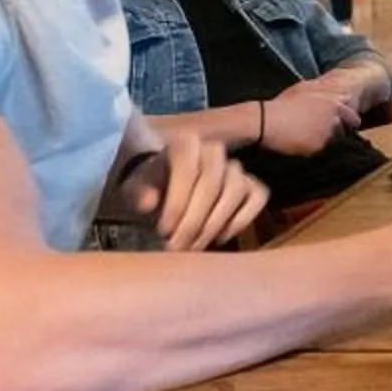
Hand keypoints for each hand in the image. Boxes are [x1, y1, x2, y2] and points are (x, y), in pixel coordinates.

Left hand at [150, 127, 269, 251]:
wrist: (167, 192)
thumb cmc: (150, 190)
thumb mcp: (134, 191)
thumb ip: (138, 194)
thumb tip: (149, 203)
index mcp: (185, 143)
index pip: (187, 168)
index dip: (177, 202)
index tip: (163, 231)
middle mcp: (214, 150)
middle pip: (212, 183)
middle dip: (194, 220)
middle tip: (177, 247)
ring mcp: (236, 167)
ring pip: (236, 191)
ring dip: (214, 224)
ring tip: (193, 247)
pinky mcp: (252, 185)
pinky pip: (257, 199)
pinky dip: (240, 221)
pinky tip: (218, 239)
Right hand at [258, 80, 360, 155]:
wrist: (265, 122)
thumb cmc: (282, 106)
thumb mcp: (306, 92)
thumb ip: (326, 94)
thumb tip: (343, 95)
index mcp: (333, 103)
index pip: (353, 118)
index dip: (346, 124)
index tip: (340, 128)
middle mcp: (334, 118)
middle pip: (345, 132)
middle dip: (337, 134)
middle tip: (318, 134)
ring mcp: (328, 133)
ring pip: (335, 143)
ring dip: (326, 143)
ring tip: (306, 138)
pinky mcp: (319, 147)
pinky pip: (323, 152)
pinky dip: (315, 151)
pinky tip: (301, 145)